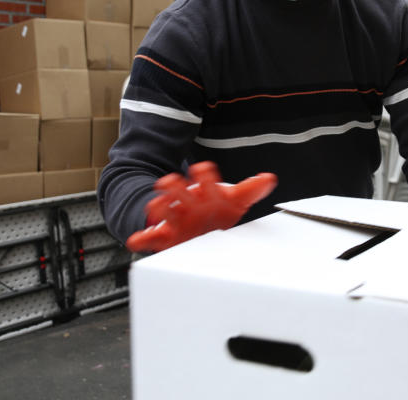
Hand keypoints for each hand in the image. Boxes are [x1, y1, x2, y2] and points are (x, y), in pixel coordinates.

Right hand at [125, 161, 276, 252]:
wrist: (195, 225)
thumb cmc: (216, 211)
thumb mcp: (234, 201)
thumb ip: (250, 191)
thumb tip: (269, 178)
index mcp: (205, 193)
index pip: (205, 179)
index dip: (204, 174)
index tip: (203, 169)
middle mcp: (188, 203)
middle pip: (179, 190)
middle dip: (175, 186)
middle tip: (171, 181)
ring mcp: (176, 220)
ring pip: (163, 210)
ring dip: (158, 207)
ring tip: (156, 205)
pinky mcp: (165, 238)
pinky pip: (151, 238)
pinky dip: (142, 238)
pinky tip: (137, 239)